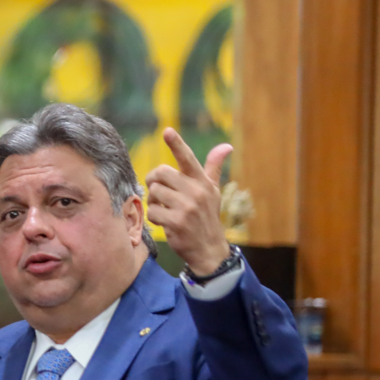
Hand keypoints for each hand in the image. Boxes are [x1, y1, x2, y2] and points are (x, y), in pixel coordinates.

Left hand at [145, 128, 232, 275]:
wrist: (208, 248)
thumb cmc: (207, 216)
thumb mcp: (212, 191)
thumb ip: (213, 168)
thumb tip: (226, 146)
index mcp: (202, 182)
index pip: (188, 158)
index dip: (176, 144)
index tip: (166, 131)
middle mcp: (196, 192)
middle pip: (161, 173)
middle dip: (154, 181)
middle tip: (158, 191)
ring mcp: (187, 207)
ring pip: (155, 193)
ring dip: (154, 202)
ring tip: (164, 209)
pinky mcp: (176, 222)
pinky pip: (153, 212)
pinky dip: (154, 217)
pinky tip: (165, 222)